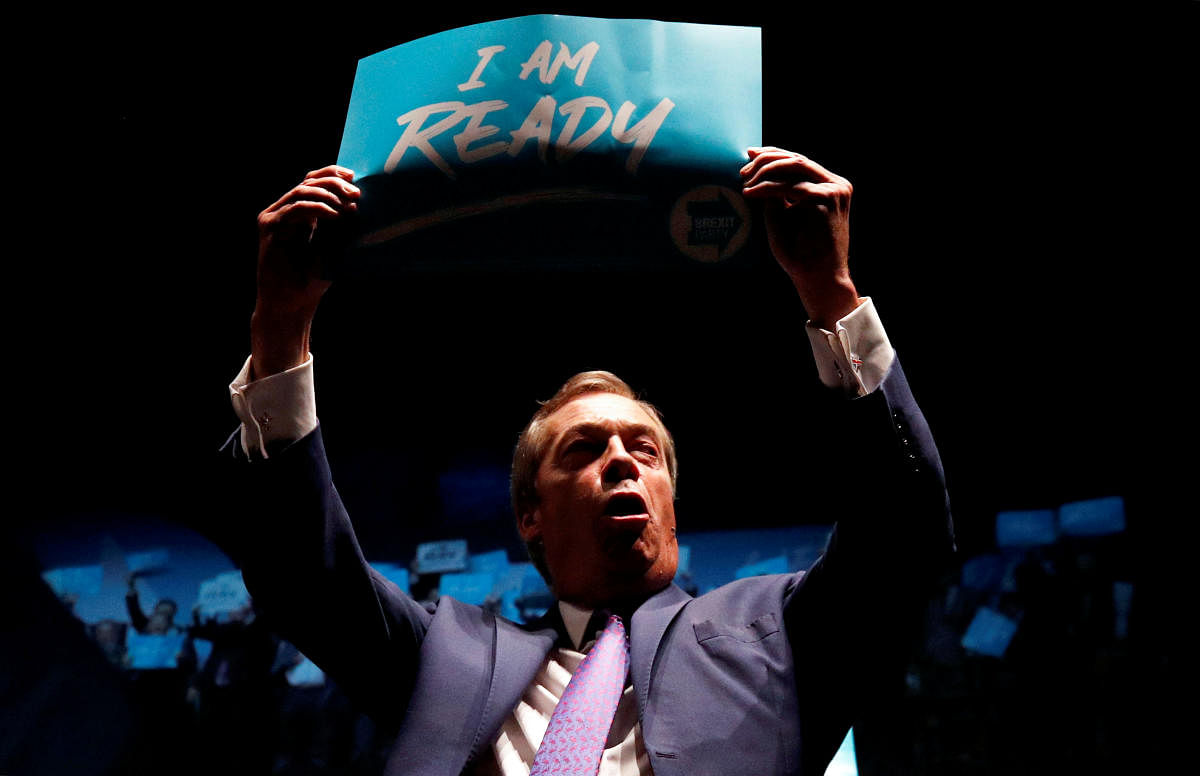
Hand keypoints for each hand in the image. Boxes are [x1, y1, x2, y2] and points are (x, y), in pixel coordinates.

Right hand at [252, 165, 358, 377]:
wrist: (291, 304)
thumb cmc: (312, 280)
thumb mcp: (334, 248)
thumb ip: (342, 227)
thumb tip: (358, 205)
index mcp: (300, 213)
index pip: (313, 182)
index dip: (332, 174)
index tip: (354, 177)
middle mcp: (285, 211)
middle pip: (308, 182)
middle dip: (335, 183)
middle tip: (356, 193)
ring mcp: (275, 217)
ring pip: (302, 191)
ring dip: (328, 195)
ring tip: (348, 205)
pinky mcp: (269, 227)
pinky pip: (295, 209)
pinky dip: (317, 209)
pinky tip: (334, 216)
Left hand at [741, 147, 859, 327]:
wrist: (817, 278)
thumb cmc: (799, 253)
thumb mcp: (783, 215)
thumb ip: (775, 193)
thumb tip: (757, 171)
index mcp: (826, 185)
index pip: (798, 162)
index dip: (772, 155)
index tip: (748, 154)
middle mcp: (834, 184)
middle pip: (796, 159)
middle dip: (766, 160)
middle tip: (743, 171)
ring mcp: (835, 190)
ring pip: (795, 165)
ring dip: (766, 170)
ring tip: (745, 181)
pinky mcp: (830, 199)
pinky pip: (792, 186)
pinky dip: (768, 187)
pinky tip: (751, 192)